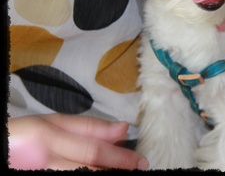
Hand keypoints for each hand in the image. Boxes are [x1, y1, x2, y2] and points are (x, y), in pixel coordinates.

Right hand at [8, 114, 148, 169]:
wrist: (1, 150)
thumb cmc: (22, 135)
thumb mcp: (51, 122)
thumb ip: (88, 127)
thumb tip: (123, 128)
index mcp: (48, 138)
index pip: (93, 151)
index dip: (121, 158)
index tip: (142, 162)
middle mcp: (43, 162)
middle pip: (89, 172)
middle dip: (117, 171)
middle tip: (138, 170)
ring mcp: (40, 175)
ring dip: (105, 175)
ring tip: (121, 172)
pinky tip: (100, 173)